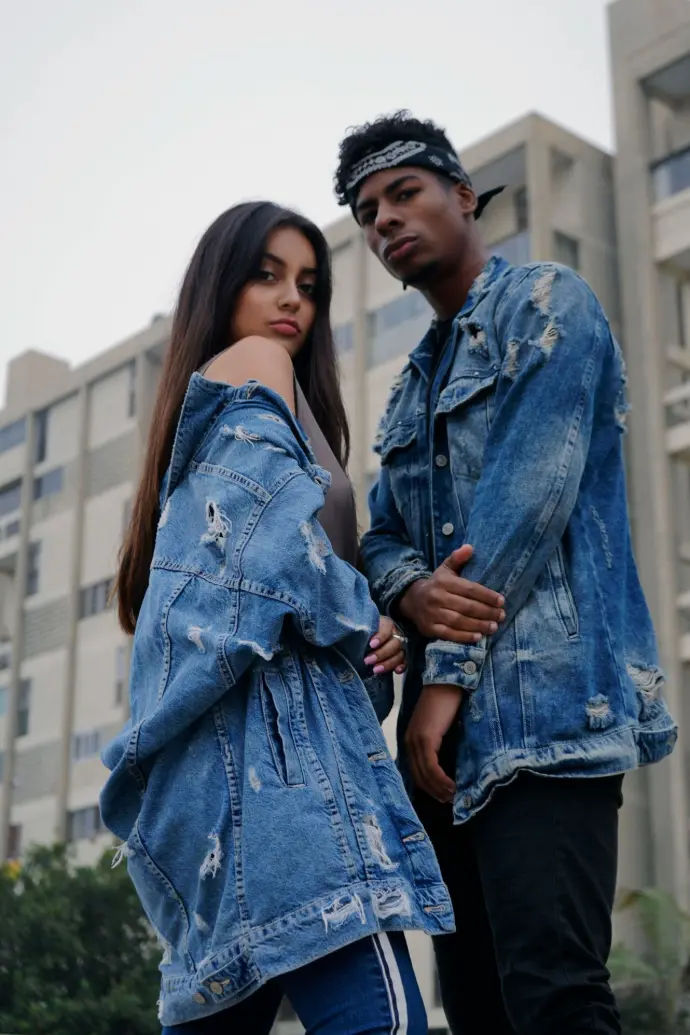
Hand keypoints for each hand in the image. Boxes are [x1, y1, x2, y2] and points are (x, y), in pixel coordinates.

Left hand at [364, 616, 406, 675]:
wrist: (365, 638)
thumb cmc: (362, 632)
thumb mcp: (360, 627)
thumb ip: (358, 629)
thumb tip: (352, 632)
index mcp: (386, 624)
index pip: (387, 628)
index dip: (381, 637)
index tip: (371, 645)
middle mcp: (395, 634)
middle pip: (395, 643)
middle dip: (381, 653)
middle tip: (367, 661)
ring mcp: (400, 646)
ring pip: (400, 654)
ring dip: (388, 663)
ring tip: (375, 670)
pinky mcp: (401, 657)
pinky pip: (405, 662)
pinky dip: (402, 667)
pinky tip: (396, 671)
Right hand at [398, 544, 504, 643]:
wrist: (411, 600)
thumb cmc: (436, 585)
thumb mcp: (445, 569)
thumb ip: (457, 559)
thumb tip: (470, 547)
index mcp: (443, 582)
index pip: (469, 589)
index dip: (487, 596)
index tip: (501, 601)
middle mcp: (436, 597)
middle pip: (466, 606)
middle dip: (487, 612)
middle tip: (501, 616)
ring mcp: (432, 614)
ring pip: (459, 621)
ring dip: (479, 625)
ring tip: (494, 627)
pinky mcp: (429, 628)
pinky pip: (449, 634)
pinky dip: (464, 637)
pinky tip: (478, 637)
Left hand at [405, 684, 462, 802]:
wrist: (447, 683)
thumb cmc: (446, 703)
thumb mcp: (439, 727)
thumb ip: (438, 743)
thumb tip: (447, 763)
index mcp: (411, 740)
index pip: (416, 771)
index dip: (428, 787)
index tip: (441, 797)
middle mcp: (409, 742)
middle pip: (419, 777)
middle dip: (434, 792)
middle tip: (449, 802)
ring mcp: (416, 740)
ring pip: (425, 775)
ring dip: (439, 789)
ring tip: (453, 797)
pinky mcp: (426, 739)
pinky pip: (431, 767)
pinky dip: (441, 780)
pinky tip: (452, 786)